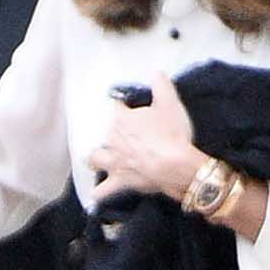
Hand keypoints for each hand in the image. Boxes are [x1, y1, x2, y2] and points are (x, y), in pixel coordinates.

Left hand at [87, 75, 198, 204]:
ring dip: (95, 158)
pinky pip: (101, 192)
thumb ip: (161, 84)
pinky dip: (98, 194)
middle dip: (112, 133)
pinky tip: (95, 195)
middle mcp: (112, 139)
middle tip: (124, 134)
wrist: (174, 164)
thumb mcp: (170, 102)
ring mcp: (113, 162)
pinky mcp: (118, 182)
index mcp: (122, 118)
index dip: (122, 105)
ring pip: (94, 159)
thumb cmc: (172, 133)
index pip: (116, 105)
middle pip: (105, 133)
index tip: (128, 106)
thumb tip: (155, 74)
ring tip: (99, 158)